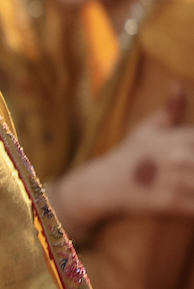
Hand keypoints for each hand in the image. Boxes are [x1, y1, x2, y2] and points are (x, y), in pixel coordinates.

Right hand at [50, 84, 193, 229]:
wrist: (103, 184)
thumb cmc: (128, 155)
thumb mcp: (147, 130)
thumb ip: (170, 110)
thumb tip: (178, 85)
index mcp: (180, 137)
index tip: (193, 157)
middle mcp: (180, 157)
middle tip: (191, 169)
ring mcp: (176, 181)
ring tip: (191, 181)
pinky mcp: (171, 203)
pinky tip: (191, 201)